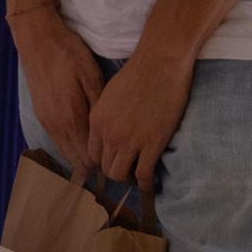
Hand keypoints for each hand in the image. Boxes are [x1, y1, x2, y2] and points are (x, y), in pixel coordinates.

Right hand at [10, 6, 103, 174]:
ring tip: (101, 159)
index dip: (106, 165)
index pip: (89, 157)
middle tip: (115, 165)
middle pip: (76, 160)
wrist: (37, 39)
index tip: (123, 165)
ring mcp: (46, 120)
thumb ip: (99, 109)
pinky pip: (58, 140)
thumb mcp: (92, 78)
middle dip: (94, 167)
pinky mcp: (41, 113)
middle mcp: (56, 125)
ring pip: (65, 152)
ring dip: (81, 158)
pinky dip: (71, 147)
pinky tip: (82, 144)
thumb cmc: (68, 54)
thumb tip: (109, 135)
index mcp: (71, 118)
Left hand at [87, 51, 194, 191]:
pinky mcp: (151, 144)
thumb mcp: (109, 96)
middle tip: (129, 171)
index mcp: (96, 120)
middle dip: (116, 172)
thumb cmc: (137, 75)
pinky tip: (151, 186)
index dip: (103, 161)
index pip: (92, 153)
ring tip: (139, 177)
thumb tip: (109, 130)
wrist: (159, 65)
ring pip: (120, 175)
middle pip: (104, 167)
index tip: (114, 162)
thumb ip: (105, 116)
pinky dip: (146, 185)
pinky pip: (143, 175)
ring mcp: (129, 141)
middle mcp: (108, 134)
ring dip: (129, 179)